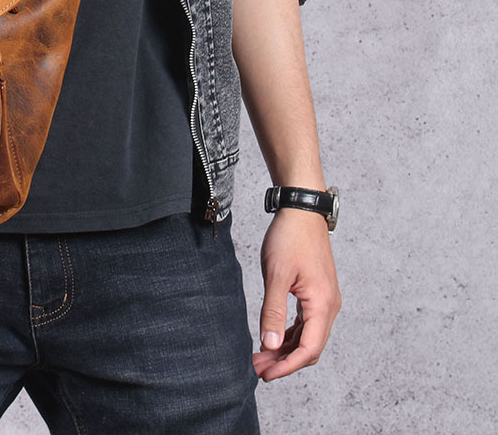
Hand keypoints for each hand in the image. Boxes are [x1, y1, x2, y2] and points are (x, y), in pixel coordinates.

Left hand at [253, 207, 341, 380]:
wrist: (301, 211)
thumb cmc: (289, 238)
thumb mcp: (276, 275)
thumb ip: (273, 311)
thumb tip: (269, 344)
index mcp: (322, 305)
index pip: (308, 349)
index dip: (287, 366)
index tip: (265, 374)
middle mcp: (329, 306)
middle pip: (310, 347)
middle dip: (284, 360)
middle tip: (258, 367)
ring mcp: (324, 300)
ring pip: (307, 335)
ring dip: (285, 348)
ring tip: (261, 355)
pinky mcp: (317, 292)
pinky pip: (306, 322)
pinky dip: (290, 333)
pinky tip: (272, 337)